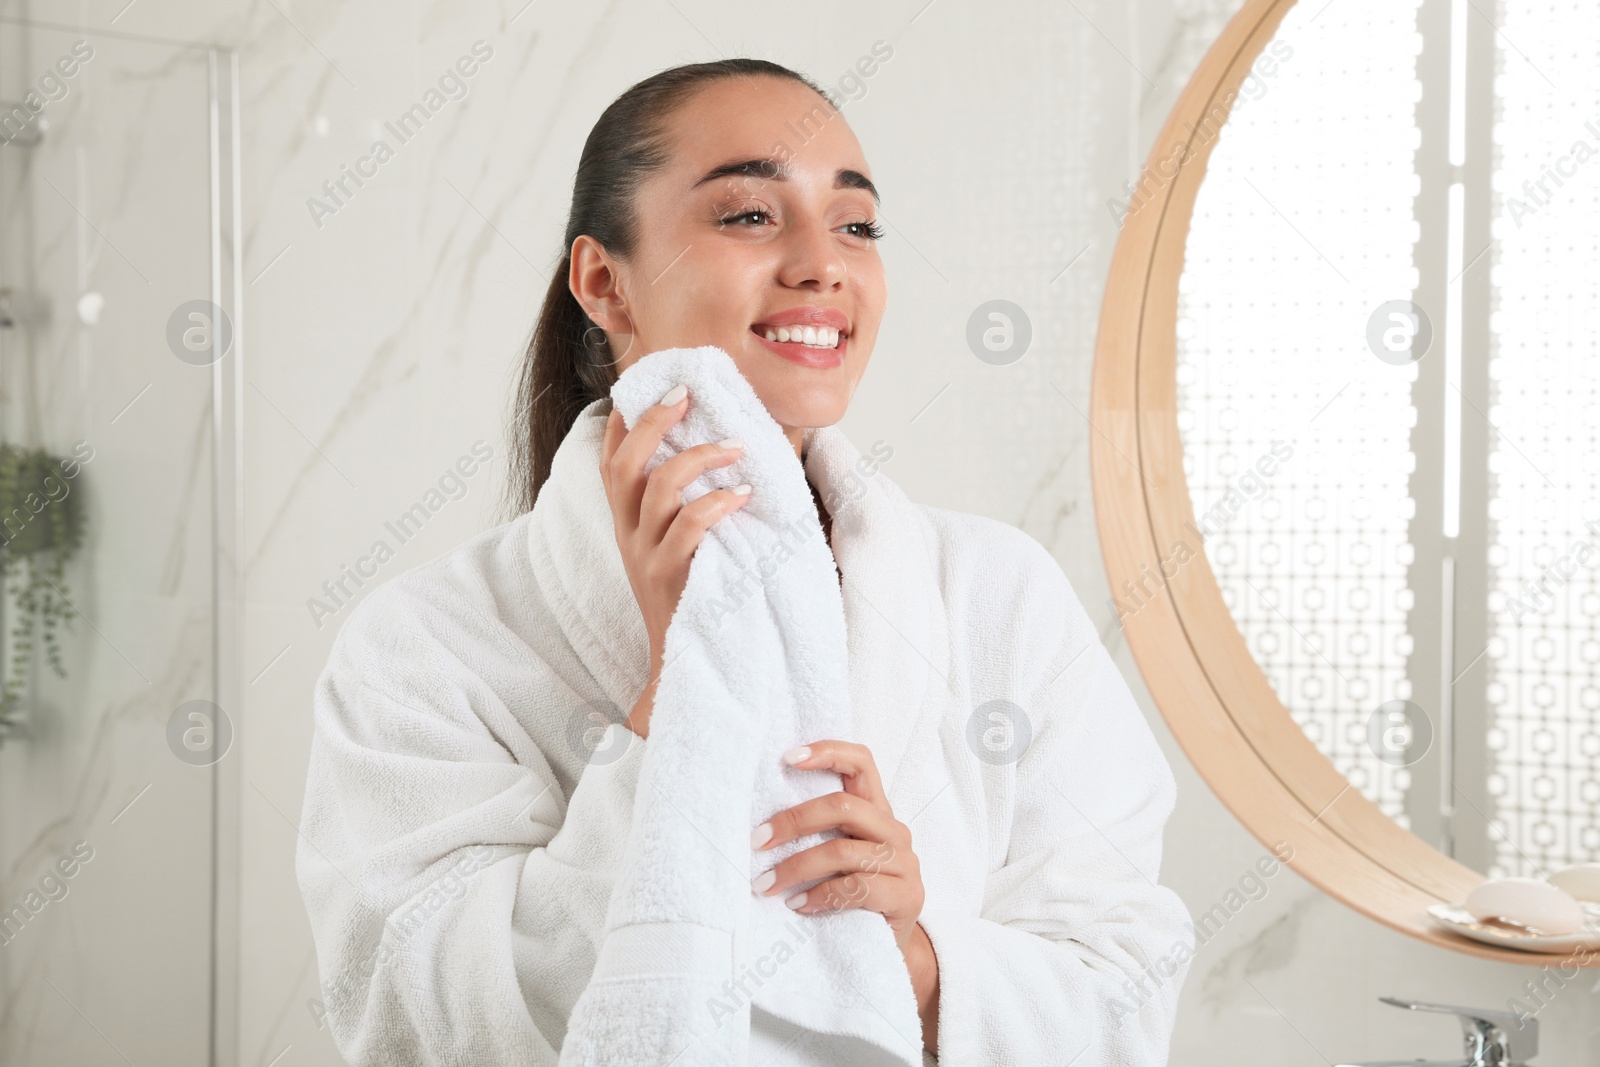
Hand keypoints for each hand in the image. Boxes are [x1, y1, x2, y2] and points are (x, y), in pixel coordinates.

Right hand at [599, 384, 750, 739]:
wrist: (681, 662)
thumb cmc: (692, 595)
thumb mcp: (681, 545)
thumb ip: (690, 504)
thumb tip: (727, 449)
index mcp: (627, 519)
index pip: (610, 456)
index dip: (624, 416)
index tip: (651, 381)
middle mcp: (628, 532)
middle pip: (624, 462)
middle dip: (652, 420)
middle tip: (689, 394)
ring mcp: (645, 554)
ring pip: (657, 488)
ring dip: (699, 458)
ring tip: (737, 446)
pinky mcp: (670, 576)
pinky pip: (687, 528)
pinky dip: (716, 503)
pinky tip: (743, 494)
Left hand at [750, 740, 925, 954]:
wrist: (886, 949)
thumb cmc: (850, 897)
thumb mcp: (836, 857)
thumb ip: (818, 832)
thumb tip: (759, 822)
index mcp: (876, 810)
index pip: (861, 762)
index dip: (828, 752)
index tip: (786, 757)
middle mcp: (894, 830)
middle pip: (843, 807)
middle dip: (793, 821)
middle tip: (757, 841)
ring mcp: (905, 863)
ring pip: (843, 851)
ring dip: (796, 867)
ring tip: (766, 884)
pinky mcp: (907, 897)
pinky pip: (857, 888)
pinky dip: (820, 895)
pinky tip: (798, 906)